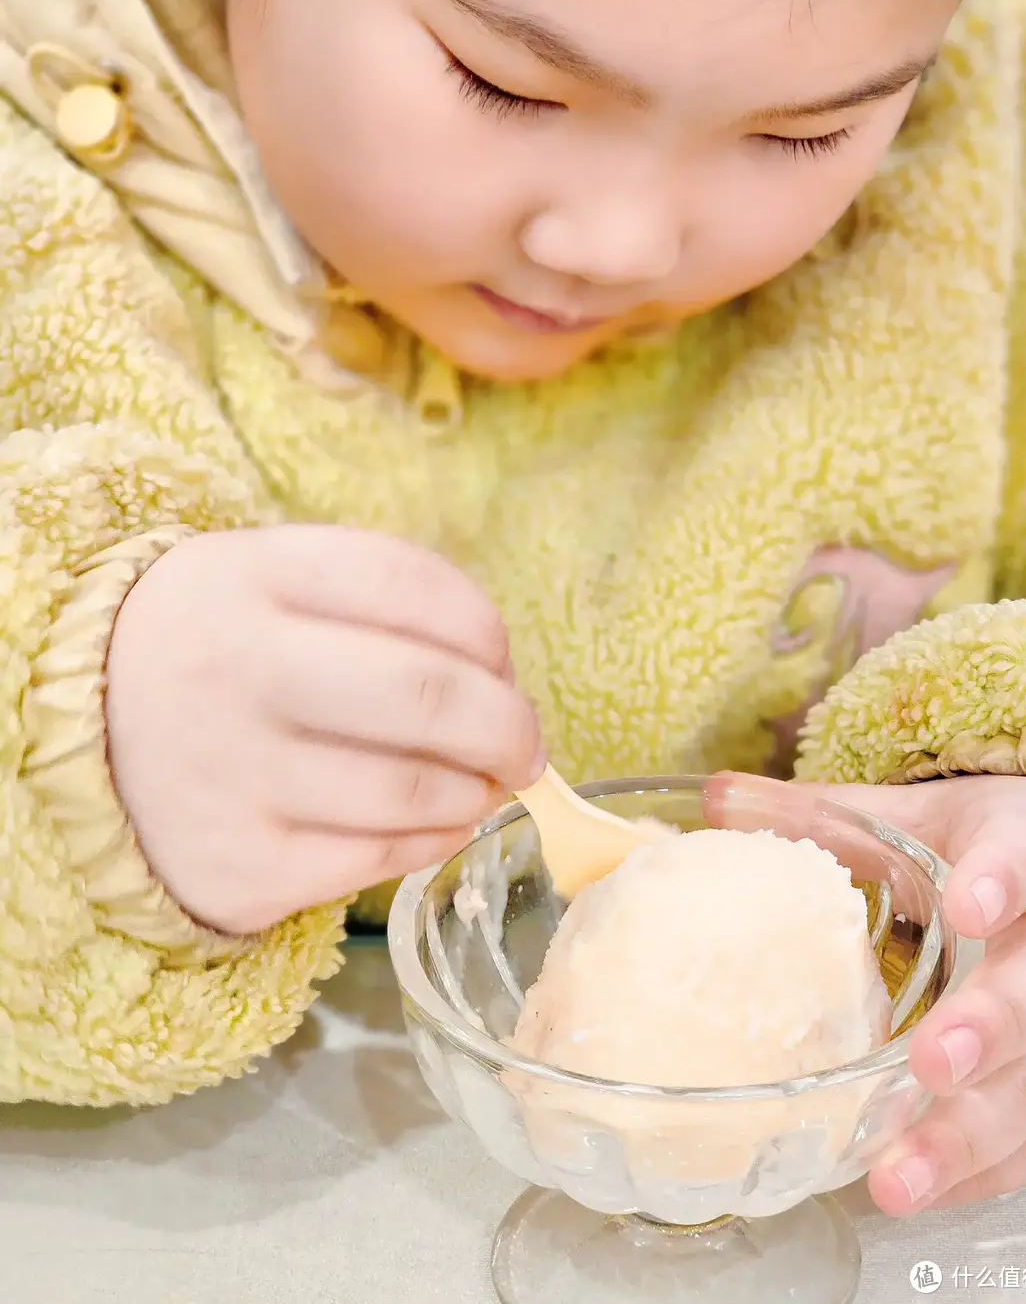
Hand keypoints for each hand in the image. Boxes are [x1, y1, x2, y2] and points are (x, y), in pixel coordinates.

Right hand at [105, 526, 542, 933]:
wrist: (82, 737)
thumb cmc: (219, 649)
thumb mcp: (275, 582)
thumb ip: (387, 604)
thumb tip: (505, 684)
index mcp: (253, 577)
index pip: (413, 586)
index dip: (487, 630)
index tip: (501, 661)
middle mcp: (236, 670)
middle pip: (427, 696)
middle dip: (509, 725)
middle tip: (525, 743)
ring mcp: (232, 774)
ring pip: (414, 788)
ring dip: (476, 788)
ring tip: (478, 781)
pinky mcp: (239, 866)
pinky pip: (379, 859)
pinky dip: (434, 839)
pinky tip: (436, 821)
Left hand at [705, 772, 1025, 1211]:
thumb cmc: (981, 847)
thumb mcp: (914, 814)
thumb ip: (823, 813)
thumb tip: (716, 799)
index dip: (1003, 879)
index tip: (967, 904)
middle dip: (994, 1025)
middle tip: (932, 1062)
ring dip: (978, 1131)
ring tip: (902, 1171)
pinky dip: (988, 1169)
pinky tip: (924, 1187)